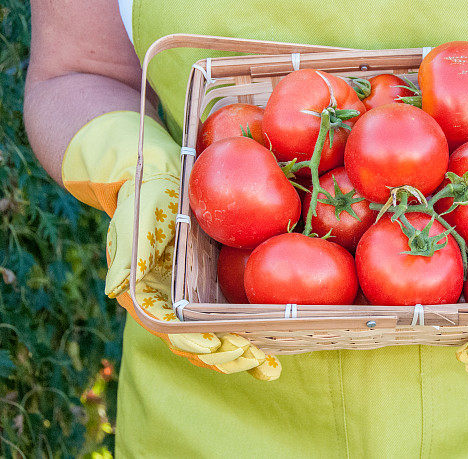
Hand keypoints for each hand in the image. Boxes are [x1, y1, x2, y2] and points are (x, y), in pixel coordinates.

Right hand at [62, 111, 280, 379]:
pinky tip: (279, 343)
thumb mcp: (139, 209)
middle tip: (255, 362)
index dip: (193, 341)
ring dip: (242, 355)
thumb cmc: (147, 190)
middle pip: (197, 341)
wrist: (160, 173)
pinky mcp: (216, 284)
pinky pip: (234, 315)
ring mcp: (196, 295)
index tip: (218, 346)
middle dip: (225, 356)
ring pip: (218, 336)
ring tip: (269, 368)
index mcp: (148, 290)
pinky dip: (253, 332)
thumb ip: (128, 245)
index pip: (169, 327)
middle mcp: (172, 300)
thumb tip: (114, 286)